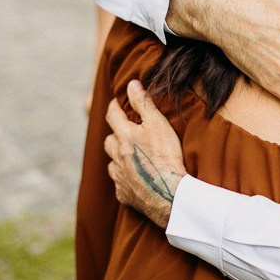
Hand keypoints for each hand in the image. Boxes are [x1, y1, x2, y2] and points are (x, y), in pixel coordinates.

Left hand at [104, 80, 187, 228]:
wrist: (170, 193)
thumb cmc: (166, 156)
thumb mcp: (158, 124)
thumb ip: (143, 103)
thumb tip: (131, 84)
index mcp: (124, 136)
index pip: (112, 115)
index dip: (114, 107)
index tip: (117, 103)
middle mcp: (117, 156)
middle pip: (109, 141)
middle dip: (114, 135)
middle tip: (124, 132)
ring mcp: (119, 177)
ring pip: (112, 164)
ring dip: (118, 158)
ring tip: (128, 157)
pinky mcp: (124, 195)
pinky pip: (120, 184)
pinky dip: (124, 179)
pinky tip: (134, 180)